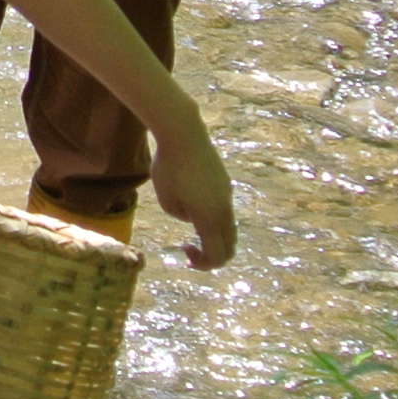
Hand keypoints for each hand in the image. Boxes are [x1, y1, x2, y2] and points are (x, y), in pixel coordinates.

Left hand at [149, 123, 237, 269]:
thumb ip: (183, 216)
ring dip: (215, 238)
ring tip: (193, 231)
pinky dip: (215, 222)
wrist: (184, 134)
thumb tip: (194, 217)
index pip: (217, 255)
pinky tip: (195, 209)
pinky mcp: (225, 183)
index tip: (185, 253)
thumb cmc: (169, 168)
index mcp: (210, 218)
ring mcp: (227, 195)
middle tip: (190, 252)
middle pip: (230, 246)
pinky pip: (225, 211)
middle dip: (212, 256)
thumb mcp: (167, 201)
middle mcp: (224, 209)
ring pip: (230, 229)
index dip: (204, 264)